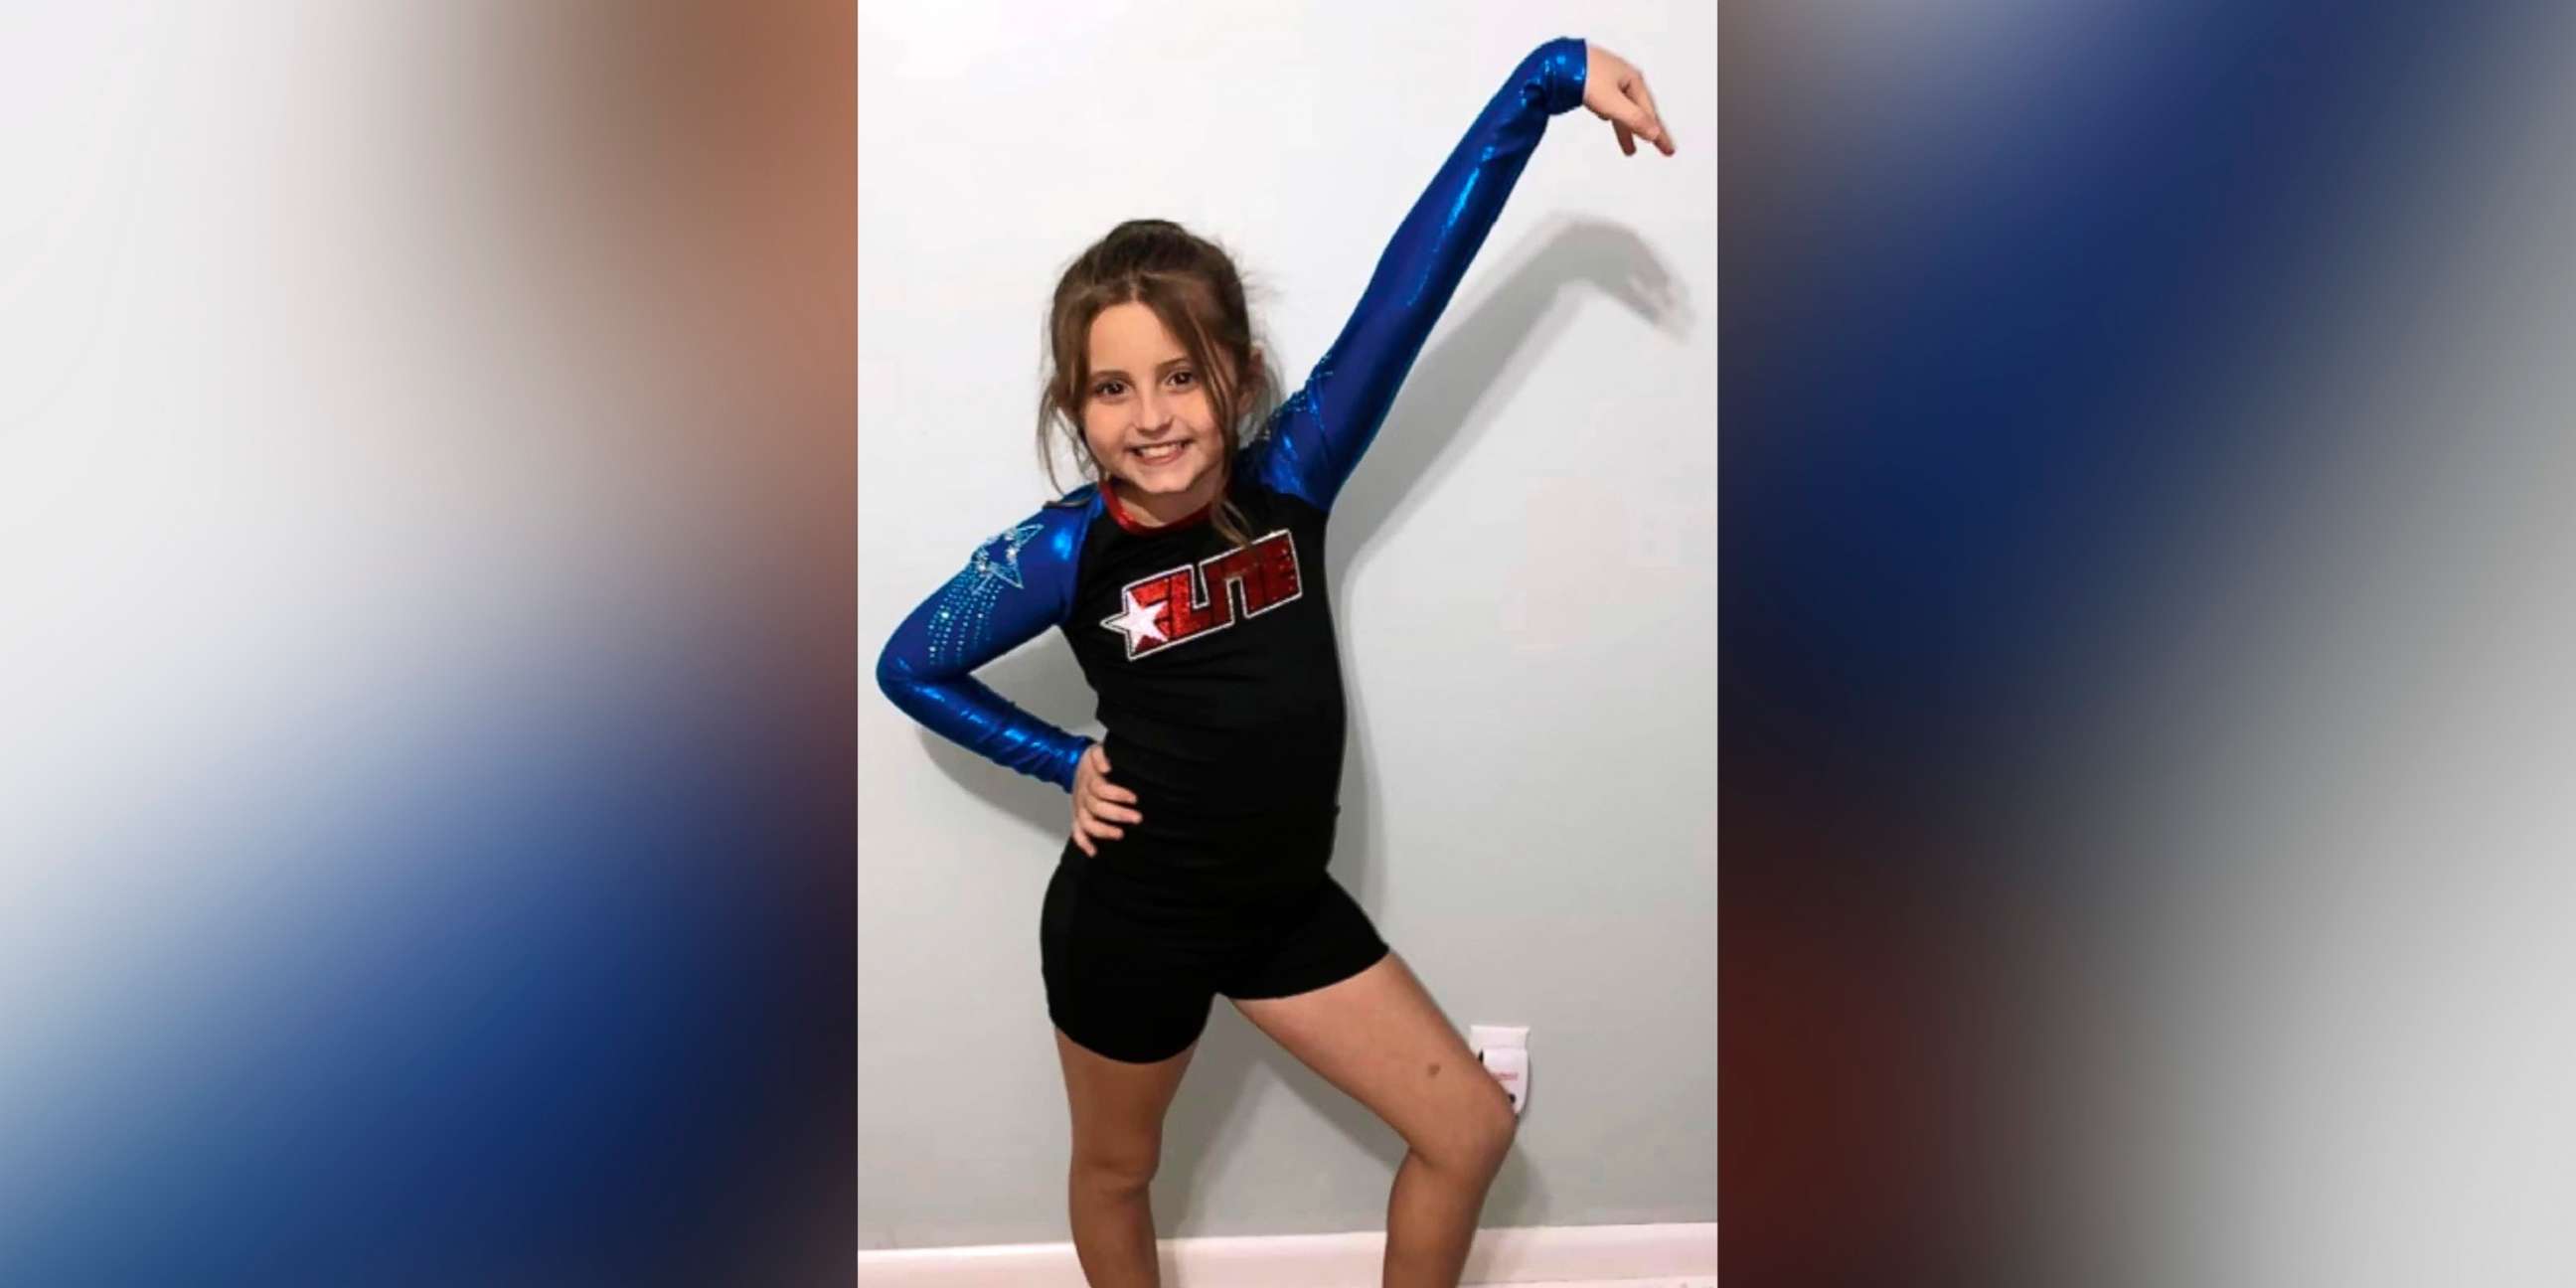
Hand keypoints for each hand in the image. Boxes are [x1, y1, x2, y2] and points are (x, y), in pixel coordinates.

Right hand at [1070, 742, 1140, 856]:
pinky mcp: (1077, 816)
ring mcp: (1079, 807)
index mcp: (1089, 779)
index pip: (1101, 789)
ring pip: (1087, 822)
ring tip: (1120, 834)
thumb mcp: (1096, 750)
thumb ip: (1101, 755)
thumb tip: (1106, 766)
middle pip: (1096, 807)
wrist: (1075, 764)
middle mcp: (1083, 795)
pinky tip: (1094, 851)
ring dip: (1103, 831)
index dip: (1117, 794)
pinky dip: (1083, 843)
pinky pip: (1076, 832)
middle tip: (1136, 818)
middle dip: (1117, 814)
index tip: (1134, 798)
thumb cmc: (1093, 761)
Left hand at [1583, 44, 1673, 156]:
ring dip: (1627, 128)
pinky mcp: (1590, 82)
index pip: (1650, 113)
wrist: (1554, 61)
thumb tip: (1655, 134)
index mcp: (1632, 80)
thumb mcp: (1611, 102)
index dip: (1660, 134)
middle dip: (1648, 131)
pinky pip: (1608, 102)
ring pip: (1622, 109)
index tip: (1669, 151)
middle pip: (1639, 110)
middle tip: (1660, 149)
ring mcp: (1606, 79)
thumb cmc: (1583, 75)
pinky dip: (1613, 115)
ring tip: (1630, 149)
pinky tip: (1607, 118)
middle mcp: (1622, 78)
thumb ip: (1633, 119)